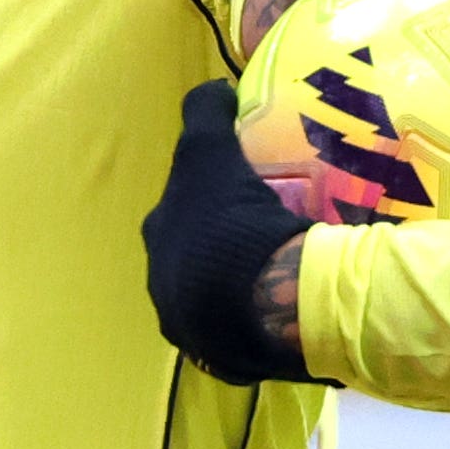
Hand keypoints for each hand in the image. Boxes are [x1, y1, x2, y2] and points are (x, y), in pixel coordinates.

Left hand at [142, 81, 317, 384]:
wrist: (258, 300)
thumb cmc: (226, 220)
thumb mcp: (209, 151)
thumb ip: (205, 112)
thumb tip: (215, 88)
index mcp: (160, 238)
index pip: (180, 213)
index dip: (206, 199)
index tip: (240, 191)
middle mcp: (164, 286)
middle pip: (194, 258)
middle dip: (221, 246)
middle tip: (266, 230)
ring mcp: (193, 329)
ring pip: (218, 299)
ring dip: (242, 286)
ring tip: (282, 269)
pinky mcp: (227, 360)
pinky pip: (248, 332)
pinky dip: (262, 318)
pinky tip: (289, 305)